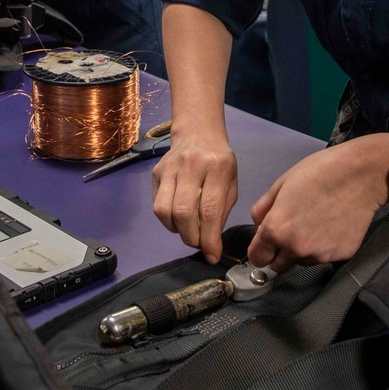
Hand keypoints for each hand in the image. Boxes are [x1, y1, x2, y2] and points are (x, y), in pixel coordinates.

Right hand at [152, 131, 238, 263]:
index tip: (212, 255)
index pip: (210, 209)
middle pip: (183, 212)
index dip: (209, 238)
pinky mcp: (156, 172)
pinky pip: (157, 205)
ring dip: (176, 230)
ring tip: (187, 230)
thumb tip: (211, 244)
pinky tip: (178, 217)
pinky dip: (167, 220)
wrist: (198, 133)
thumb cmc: (220, 162)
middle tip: (199, 243)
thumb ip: (222, 212)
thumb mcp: (232, 183)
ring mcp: (170, 167)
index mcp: (218, 167)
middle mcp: (192, 165)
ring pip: (164, 210)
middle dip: (191, 237)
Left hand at [247, 134, 388, 273]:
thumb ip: (262, 209)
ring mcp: (320, 255)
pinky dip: (324, 246)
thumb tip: (259, 226)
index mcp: (276, 230)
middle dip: (280, 253)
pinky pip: (324, 257)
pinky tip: (332, 225)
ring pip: (301, 261)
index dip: (261, 249)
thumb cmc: (319, 172)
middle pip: (278, 266)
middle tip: (293, 230)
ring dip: (303, 250)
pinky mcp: (340, 256)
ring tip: (316, 223)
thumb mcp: (281, 183)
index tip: (267, 242)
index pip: (257, 258)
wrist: (360, 175)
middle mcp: (296, 249)